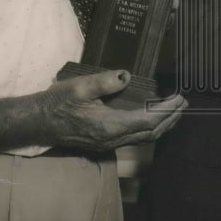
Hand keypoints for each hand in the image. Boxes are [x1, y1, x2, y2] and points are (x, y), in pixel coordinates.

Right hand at [39, 70, 186, 149]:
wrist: (37, 122)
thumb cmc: (57, 102)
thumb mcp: (80, 86)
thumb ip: (104, 82)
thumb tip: (125, 76)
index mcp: (109, 126)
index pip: (147, 121)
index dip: (166, 111)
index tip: (179, 98)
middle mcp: (112, 140)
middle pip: (150, 133)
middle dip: (169, 118)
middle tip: (183, 103)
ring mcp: (108, 144)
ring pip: (143, 138)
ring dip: (161, 125)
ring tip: (174, 111)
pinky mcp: (104, 143)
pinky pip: (133, 138)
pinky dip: (148, 128)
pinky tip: (152, 119)